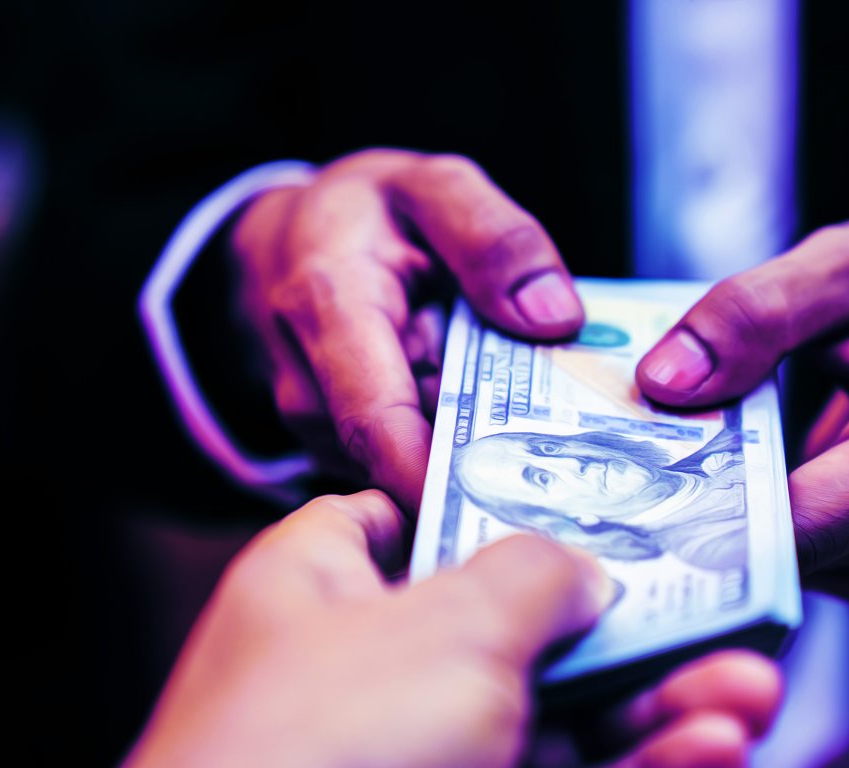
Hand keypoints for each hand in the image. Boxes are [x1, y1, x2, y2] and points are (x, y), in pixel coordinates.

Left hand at [121, 491, 781, 767]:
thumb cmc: (320, 752)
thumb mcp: (448, 627)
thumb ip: (533, 575)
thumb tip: (584, 574)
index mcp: (322, 588)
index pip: (395, 517)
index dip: (486, 503)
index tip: (579, 505)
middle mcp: (368, 671)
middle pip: (517, 626)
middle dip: (627, 628)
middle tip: (717, 621)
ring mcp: (416, 756)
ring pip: (556, 720)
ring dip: (657, 707)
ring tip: (747, 694)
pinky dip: (638, 767)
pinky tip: (708, 748)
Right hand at [232, 149, 584, 512]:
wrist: (284, 238)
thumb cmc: (361, 212)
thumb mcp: (430, 187)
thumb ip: (492, 237)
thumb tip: (553, 319)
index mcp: (330, 308)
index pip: (380, 424)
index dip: (441, 479)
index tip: (509, 508)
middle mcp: (311, 385)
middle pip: (409, 456)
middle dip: (485, 457)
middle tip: (565, 454)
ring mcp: (319, 425)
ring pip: (413, 462)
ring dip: (470, 442)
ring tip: (516, 401)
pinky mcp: (337, 444)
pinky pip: (406, 458)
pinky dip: (452, 438)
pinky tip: (480, 405)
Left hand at [636, 217, 848, 598]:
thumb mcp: (845, 265)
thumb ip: (753, 313)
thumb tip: (664, 382)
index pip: (806, 521)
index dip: (712, 512)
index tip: (631, 490)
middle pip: (790, 550)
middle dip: (710, 510)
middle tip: (637, 459)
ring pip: (793, 562)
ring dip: (738, 515)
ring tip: (704, 446)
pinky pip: (811, 558)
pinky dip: (768, 519)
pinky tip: (745, 466)